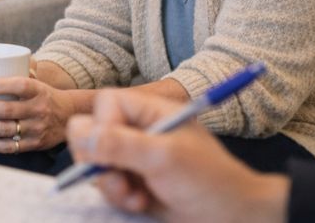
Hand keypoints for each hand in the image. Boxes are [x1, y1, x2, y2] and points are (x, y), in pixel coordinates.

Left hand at [0, 76, 73, 152]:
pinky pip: (8, 146)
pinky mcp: (33, 145)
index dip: (1, 85)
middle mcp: (38, 110)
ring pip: (4, 129)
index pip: (21, 85)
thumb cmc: (43, 95)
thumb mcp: (36, 81)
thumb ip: (17, 72)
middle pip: (6, 110)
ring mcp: (36, 129)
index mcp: (39, 91)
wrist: (68, 116)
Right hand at [66, 89, 287, 222]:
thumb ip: (120, 145)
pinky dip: (117, 197)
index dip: (102, 125)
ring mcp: (134, 158)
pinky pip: (106, 185)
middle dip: (101, 161)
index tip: (110, 152)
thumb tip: (79, 133)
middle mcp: (139, 131)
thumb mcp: (165, 159)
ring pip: (95, 163)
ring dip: (110, 184)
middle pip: (93, 133)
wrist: (235, 220)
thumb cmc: (209, 182)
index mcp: (151, 112)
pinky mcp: (133, 183)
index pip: (107, 104)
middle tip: (120, 180)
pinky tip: (139, 204)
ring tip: (135, 197)